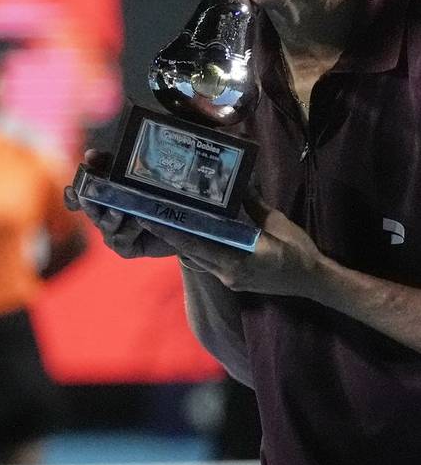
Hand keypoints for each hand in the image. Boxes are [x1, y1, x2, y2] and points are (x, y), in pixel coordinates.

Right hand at [64, 149, 176, 258]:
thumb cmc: (150, 193)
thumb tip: (91, 154)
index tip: (71, 189)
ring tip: (120, 209)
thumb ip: (109, 163)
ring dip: (111, 217)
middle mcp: (102, 217)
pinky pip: (121, 240)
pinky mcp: (125, 248)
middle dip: (87, 204)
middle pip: (89, 212)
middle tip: (86, 197)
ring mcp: (112, 233)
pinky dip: (129, 230)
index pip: (77, 200)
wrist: (178, 222)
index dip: (71, 197)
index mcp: (99, 200)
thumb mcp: (129, 173)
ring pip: (105, 225)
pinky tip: (140, 221)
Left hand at [141, 196, 322, 297]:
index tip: (150, 219)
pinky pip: (207, 262)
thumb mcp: (276, 222)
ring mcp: (229, 278)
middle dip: (169, 235)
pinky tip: (190, 233)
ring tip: (164, 221)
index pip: (195, 245)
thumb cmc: (298, 251)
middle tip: (149, 215)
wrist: (315, 282)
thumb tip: (238, 182)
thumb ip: (252, 204)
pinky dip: (197, 248)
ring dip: (181, 242)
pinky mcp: (232, 280)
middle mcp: (227, 273)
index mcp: (236, 261)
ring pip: (196, 258)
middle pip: (189, 252)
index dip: (171, 233)